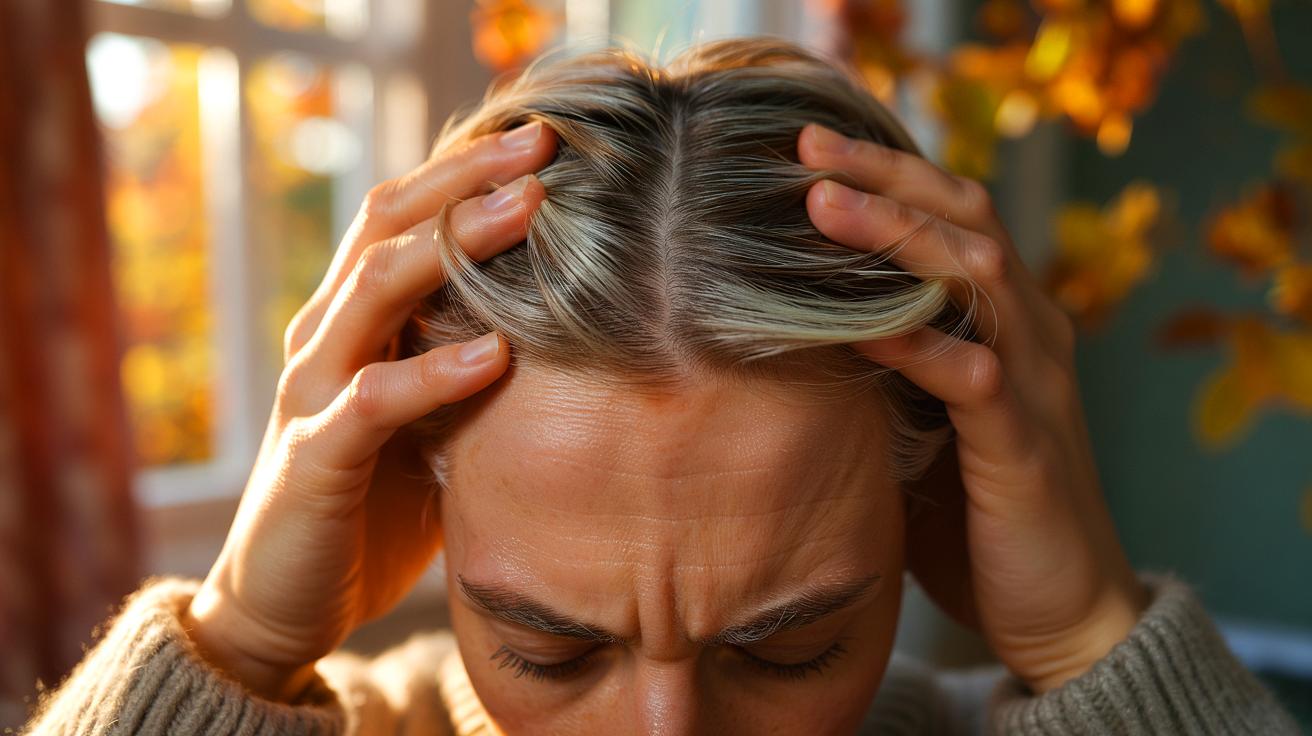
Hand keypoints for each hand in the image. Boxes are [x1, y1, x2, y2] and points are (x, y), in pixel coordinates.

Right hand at [184, 122, 556, 701]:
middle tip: (542, 147)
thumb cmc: (374, 505)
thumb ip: (471, 366)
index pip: (401, 217)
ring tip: (529, 212)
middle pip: (387, 227)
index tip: (543, 141)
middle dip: (466, 181)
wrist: (287, 602)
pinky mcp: (315, 458)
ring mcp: (313, 392)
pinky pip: (375, 401)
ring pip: (374, 292)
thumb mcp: (432, 419)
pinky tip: (496, 354)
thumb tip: (569, 327)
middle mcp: (325, 338)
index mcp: (351, 320)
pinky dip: (435, 374)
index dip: (464, 170)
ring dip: (454, 248)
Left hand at [798, 123, 1147, 692]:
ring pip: (976, 276)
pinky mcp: (1024, 445)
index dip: (889, 172)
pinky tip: (857, 325)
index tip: (809, 145)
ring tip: (824, 204)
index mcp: (1005, 320)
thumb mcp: (920, 421)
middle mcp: (1030, 332)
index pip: (954, 215)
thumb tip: (790, 324)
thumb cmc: (977, 513)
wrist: (1059, 611)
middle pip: (966, 219)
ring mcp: (1034, 383)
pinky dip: (916, 345)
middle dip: (887, 176)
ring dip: (899, 236)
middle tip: (807, 145)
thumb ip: (884, 367)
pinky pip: (972, 378)